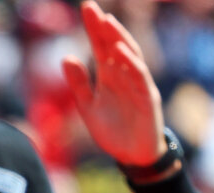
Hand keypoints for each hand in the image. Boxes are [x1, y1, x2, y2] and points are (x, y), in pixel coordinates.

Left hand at [61, 0, 166, 167]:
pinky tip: (120, 51)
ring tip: (105, 22)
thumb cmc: (112, 130)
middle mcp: (124, 74)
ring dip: (118, 38)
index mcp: (109, 75)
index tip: (85, 7)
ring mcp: (138, 83)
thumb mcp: (88, 106)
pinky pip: (140, 76)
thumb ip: (78, 83)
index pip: (100, 45)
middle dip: (104, 26)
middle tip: (91, 7)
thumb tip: (65, 57)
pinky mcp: (147, 97)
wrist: (131, 156)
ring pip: (130, 55)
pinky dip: (131, 62)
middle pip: (114, 44)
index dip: (93, 27)